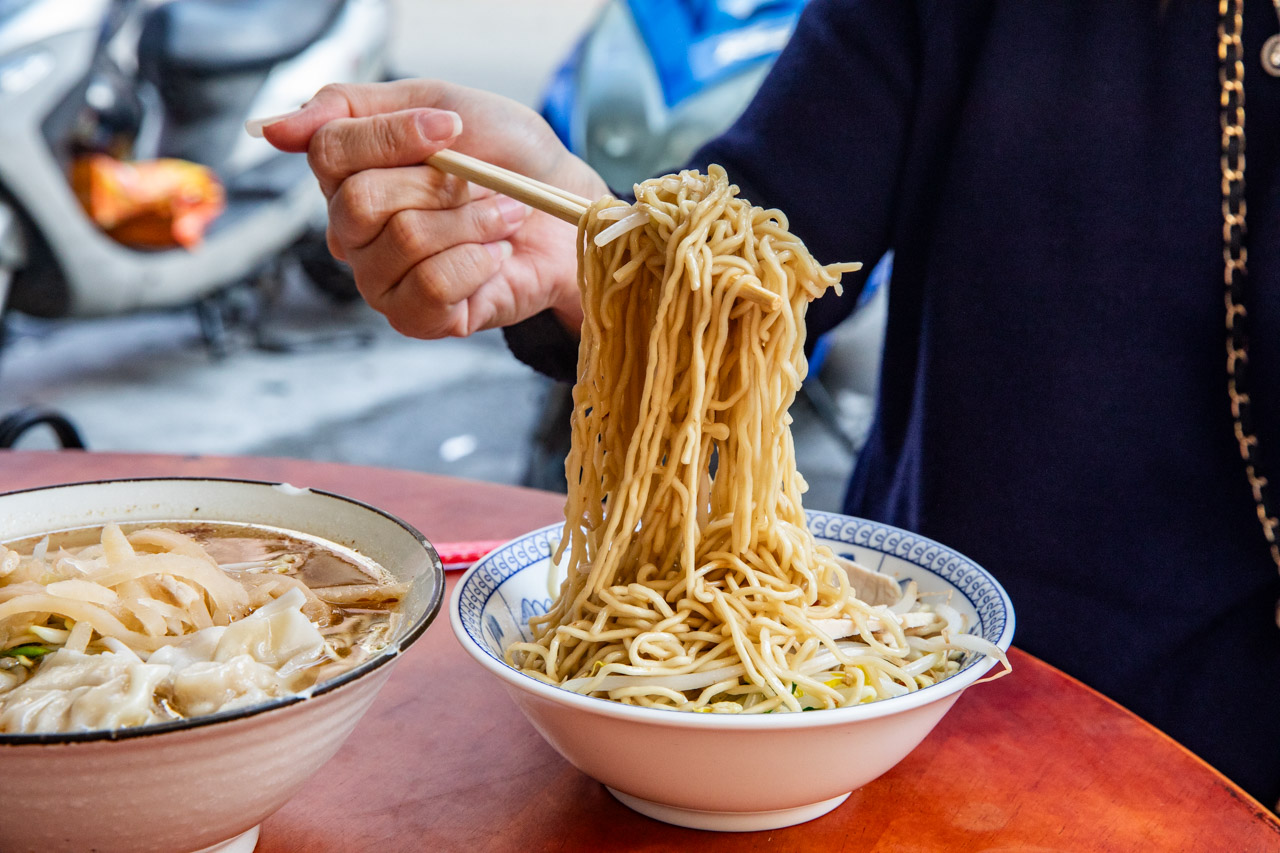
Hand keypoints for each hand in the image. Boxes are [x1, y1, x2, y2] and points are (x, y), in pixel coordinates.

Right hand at [256, 79, 604, 337]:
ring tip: (501, 217)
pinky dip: (480, 262)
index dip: (393, 137)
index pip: (328, 152)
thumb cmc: (506, 158)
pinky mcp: (415, 319)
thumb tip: (274, 129)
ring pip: (405, 242)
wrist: (566, 210)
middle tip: (480, 184)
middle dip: (440, 186)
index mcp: (346, 175)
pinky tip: (497, 256)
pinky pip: (433, 287)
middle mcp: (350, 231)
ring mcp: (378, 279)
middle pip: (361, 202)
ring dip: (473, 223)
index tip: (452, 128)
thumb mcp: (437, 102)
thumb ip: (351, 106)